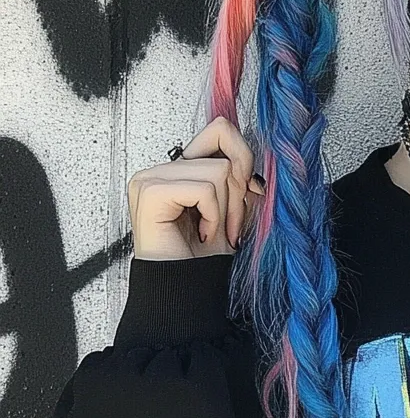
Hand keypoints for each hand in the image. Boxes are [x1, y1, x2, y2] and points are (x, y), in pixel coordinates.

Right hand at [127, 116, 264, 260]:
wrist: (187, 288)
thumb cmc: (207, 252)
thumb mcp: (237, 206)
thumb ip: (244, 177)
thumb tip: (252, 165)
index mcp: (179, 167)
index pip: (221, 129)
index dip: (242, 158)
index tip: (244, 194)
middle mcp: (161, 168)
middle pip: (225, 155)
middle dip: (237, 196)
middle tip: (227, 225)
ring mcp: (150, 178)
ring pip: (218, 172)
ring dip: (225, 210)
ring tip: (210, 231)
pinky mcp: (150, 192)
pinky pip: (204, 190)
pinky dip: (212, 216)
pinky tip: (200, 234)